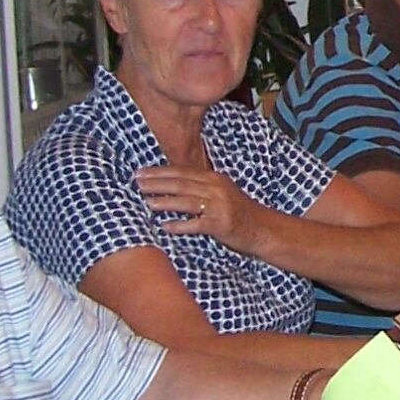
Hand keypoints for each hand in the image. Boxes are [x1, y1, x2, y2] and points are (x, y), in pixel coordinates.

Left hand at [136, 166, 265, 248]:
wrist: (263, 228)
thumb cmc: (237, 211)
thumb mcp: (219, 192)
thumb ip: (198, 187)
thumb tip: (168, 186)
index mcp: (213, 178)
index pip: (181, 171)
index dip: (158, 172)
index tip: (139, 172)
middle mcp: (216, 189)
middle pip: (181, 183)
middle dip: (157, 183)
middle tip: (136, 183)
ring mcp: (219, 206)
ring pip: (187, 201)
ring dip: (165, 202)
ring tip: (148, 203)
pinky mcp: (221, 224)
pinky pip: (197, 224)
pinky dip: (180, 225)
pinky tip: (166, 226)